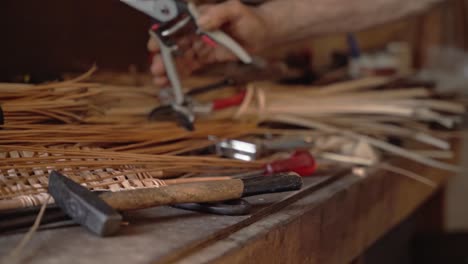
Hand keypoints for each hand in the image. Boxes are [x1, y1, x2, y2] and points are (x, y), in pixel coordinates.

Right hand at [148, 0, 269, 86]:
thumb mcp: (235, 10)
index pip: (176, 26)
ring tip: (160, 80)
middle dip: (163, 57)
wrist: (263, 34)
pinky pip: (189, 66)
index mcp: (198, 17)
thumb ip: (219, 13)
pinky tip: (170, 83)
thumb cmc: (250, 19)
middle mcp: (195, 31)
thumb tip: (201, 22)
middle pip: (173, 44)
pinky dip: (179, 74)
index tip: (155, 46)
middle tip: (157, 69)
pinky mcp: (204, 57)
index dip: (163, 36)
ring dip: (168, 69)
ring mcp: (199, 45)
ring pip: (178, 57)